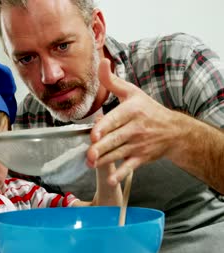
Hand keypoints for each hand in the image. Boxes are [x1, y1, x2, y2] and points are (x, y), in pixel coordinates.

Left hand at [87, 58, 179, 184]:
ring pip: (118, 154)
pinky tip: (111, 180)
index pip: (115, 120)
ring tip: (91, 164)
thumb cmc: (148, 109)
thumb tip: (102, 62)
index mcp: (132, 111)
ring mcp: (139, 144)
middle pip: (115, 140)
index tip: (94, 136)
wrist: (174, 131)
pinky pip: (129, 167)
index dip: (104, 129)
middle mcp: (136, 128)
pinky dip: (121, 174)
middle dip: (101, 149)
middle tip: (89, 155)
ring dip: (104, 161)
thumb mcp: (131, 92)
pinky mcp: (141, 158)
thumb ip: (112, 81)